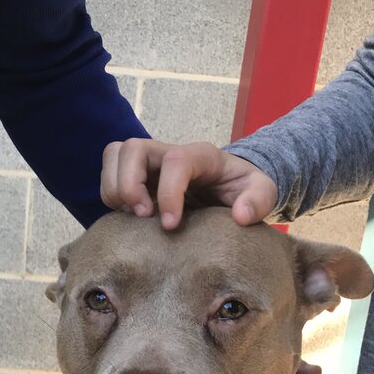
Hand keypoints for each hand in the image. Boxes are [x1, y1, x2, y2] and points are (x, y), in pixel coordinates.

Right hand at [101, 139, 277, 229]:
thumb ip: (259, 200)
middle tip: (143, 217)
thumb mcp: (263, 192)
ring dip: (114, 189)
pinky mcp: (136, 177)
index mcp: (201, 155)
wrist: (230, 188)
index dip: (168, 193)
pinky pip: (109, 175)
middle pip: (132, 148)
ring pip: (114, 156)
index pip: (175, 161)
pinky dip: (112, 197)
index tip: (170, 225)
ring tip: (132, 218)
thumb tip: (241, 216)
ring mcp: (149, 164)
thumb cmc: (244, 190)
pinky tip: (130, 219)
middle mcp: (168, 153)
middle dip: (129, 185)